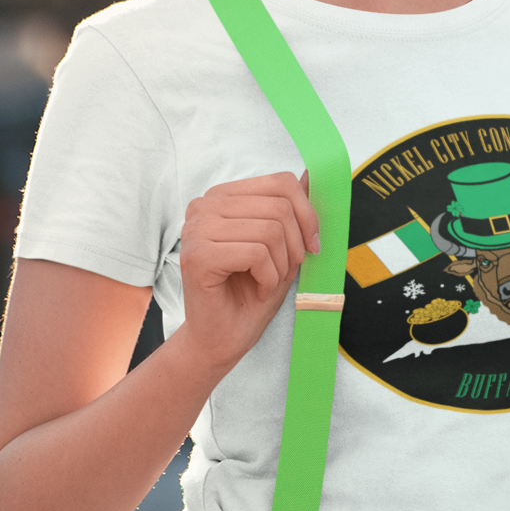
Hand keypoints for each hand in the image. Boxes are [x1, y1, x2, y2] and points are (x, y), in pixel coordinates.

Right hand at [176, 171, 321, 373]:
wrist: (224, 337)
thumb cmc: (251, 291)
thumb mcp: (282, 243)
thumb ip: (292, 207)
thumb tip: (313, 173)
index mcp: (222, 196)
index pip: (281, 182)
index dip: (307, 213)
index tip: (312, 244)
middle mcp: (203, 206)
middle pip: (279, 206)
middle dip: (296, 245)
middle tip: (285, 271)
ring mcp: (196, 229)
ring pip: (270, 230)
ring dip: (282, 265)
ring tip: (268, 281)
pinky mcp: (198, 256)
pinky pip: (257, 253)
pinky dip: (269, 277)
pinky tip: (257, 289)